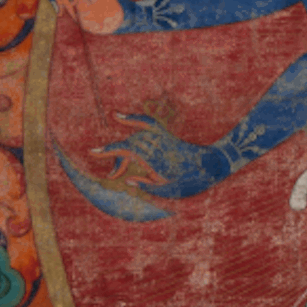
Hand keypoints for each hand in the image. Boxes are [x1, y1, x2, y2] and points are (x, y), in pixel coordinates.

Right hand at [97, 114, 233, 198]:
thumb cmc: (192, 181)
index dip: (109, 149)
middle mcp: (157, 145)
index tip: (94, 151)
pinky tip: (117, 116)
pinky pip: (146, 123)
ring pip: (134, 137)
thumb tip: (127, 180)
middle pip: (128, 145)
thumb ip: (147, 185)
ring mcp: (161, 138)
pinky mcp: (165, 135)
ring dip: (122, 149)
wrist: (213, 165)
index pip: (128, 149)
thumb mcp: (169, 190)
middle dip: (116, 160)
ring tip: (112, 161)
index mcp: (156, 159)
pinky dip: (132, 119)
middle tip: (112, 176)